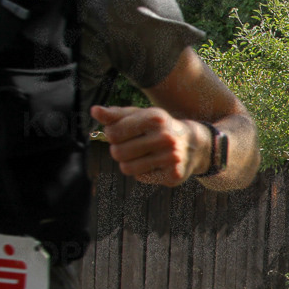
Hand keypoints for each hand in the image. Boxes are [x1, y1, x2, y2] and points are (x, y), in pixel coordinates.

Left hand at [91, 105, 208, 186]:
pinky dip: (144, 171)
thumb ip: (116, 114)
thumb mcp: (141, 116)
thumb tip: (94, 111)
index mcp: (155, 118)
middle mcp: (165, 137)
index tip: (123, 133)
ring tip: (142, 155)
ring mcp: (171, 157)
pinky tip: (155, 164)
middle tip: (132, 147)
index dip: (113, 134)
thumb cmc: (160, 127)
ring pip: (127, 168)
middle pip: (117, 152)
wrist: (194, 144)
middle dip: (119, 151)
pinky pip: (141, 177)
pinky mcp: (173, 174)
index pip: (113, 133)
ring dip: (129, 163)